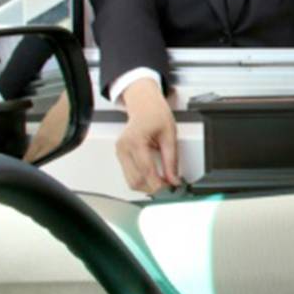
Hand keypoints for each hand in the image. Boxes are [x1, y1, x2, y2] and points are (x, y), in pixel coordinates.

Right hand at [116, 78, 179, 193]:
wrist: (144, 105)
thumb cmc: (156, 114)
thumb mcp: (170, 135)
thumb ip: (172, 159)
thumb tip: (174, 179)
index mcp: (135, 140)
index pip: (146, 170)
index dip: (159, 183)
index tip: (170, 188)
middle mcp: (124, 147)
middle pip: (135, 180)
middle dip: (153, 187)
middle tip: (169, 187)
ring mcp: (120, 152)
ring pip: (131, 181)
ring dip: (147, 186)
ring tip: (163, 182)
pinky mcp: (120, 155)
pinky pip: (130, 174)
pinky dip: (142, 179)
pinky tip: (154, 176)